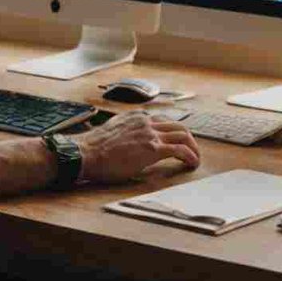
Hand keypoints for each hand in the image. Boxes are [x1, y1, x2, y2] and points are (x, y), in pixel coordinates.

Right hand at [73, 112, 200, 182]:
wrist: (86, 154)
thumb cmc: (94, 149)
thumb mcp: (114, 132)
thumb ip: (127, 133)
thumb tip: (133, 143)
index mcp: (136, 117)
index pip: (163, 120)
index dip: (174, 131)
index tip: (178, 139)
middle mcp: (145, 121)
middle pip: (177, 125)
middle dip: (188, 137)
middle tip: (192, 149)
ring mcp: (150, 133)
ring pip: (183, 134)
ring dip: (193, 147)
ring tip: (195, 158)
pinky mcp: (152, 149)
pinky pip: (179, 150)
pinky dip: (190, 156)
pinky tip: (192, 163)